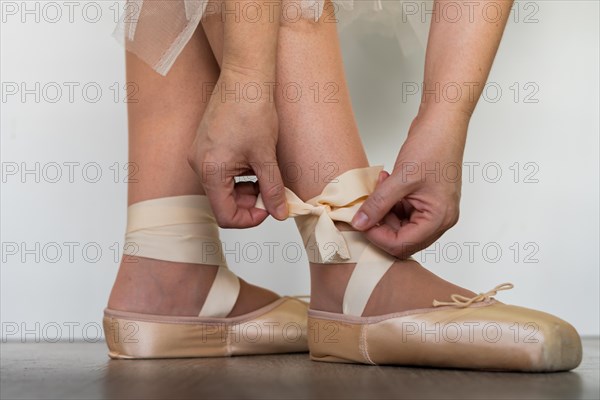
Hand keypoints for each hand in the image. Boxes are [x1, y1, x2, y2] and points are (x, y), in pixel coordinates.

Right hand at [188, 68, 286, 227]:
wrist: (245, 77)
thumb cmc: (252, 109)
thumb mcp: (266, 156)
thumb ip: (273, 189)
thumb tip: (280, 213)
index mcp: (210, 171)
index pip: (225, 215)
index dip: (250, 218)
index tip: (269, 208)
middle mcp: (199, 165)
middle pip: (223, 202)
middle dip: (250, 201)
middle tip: (272, 190)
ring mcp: (200, 155)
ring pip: (223, 188)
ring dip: (246, 188)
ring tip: (265, 171)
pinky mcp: (205, 146)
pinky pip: (220, 172)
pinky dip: (239, 175)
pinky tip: (254, 161)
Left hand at [351, 112, 468, 257]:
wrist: (442, 122)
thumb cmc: (432, 146)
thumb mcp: (400, 179)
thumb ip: (378, 204)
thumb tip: (360, 223)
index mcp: (439, 218)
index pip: (403, 244)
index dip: (378, 236)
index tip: (361, 222)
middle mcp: (439, 219)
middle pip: (402, 239)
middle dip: (380, 225)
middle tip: (366, 207)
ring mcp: (432, 209)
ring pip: (400, 226)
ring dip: (383, 211)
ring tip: (377, 187)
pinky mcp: (424, 200)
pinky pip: (402, 212)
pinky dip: (388, 202)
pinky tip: (383, 184)